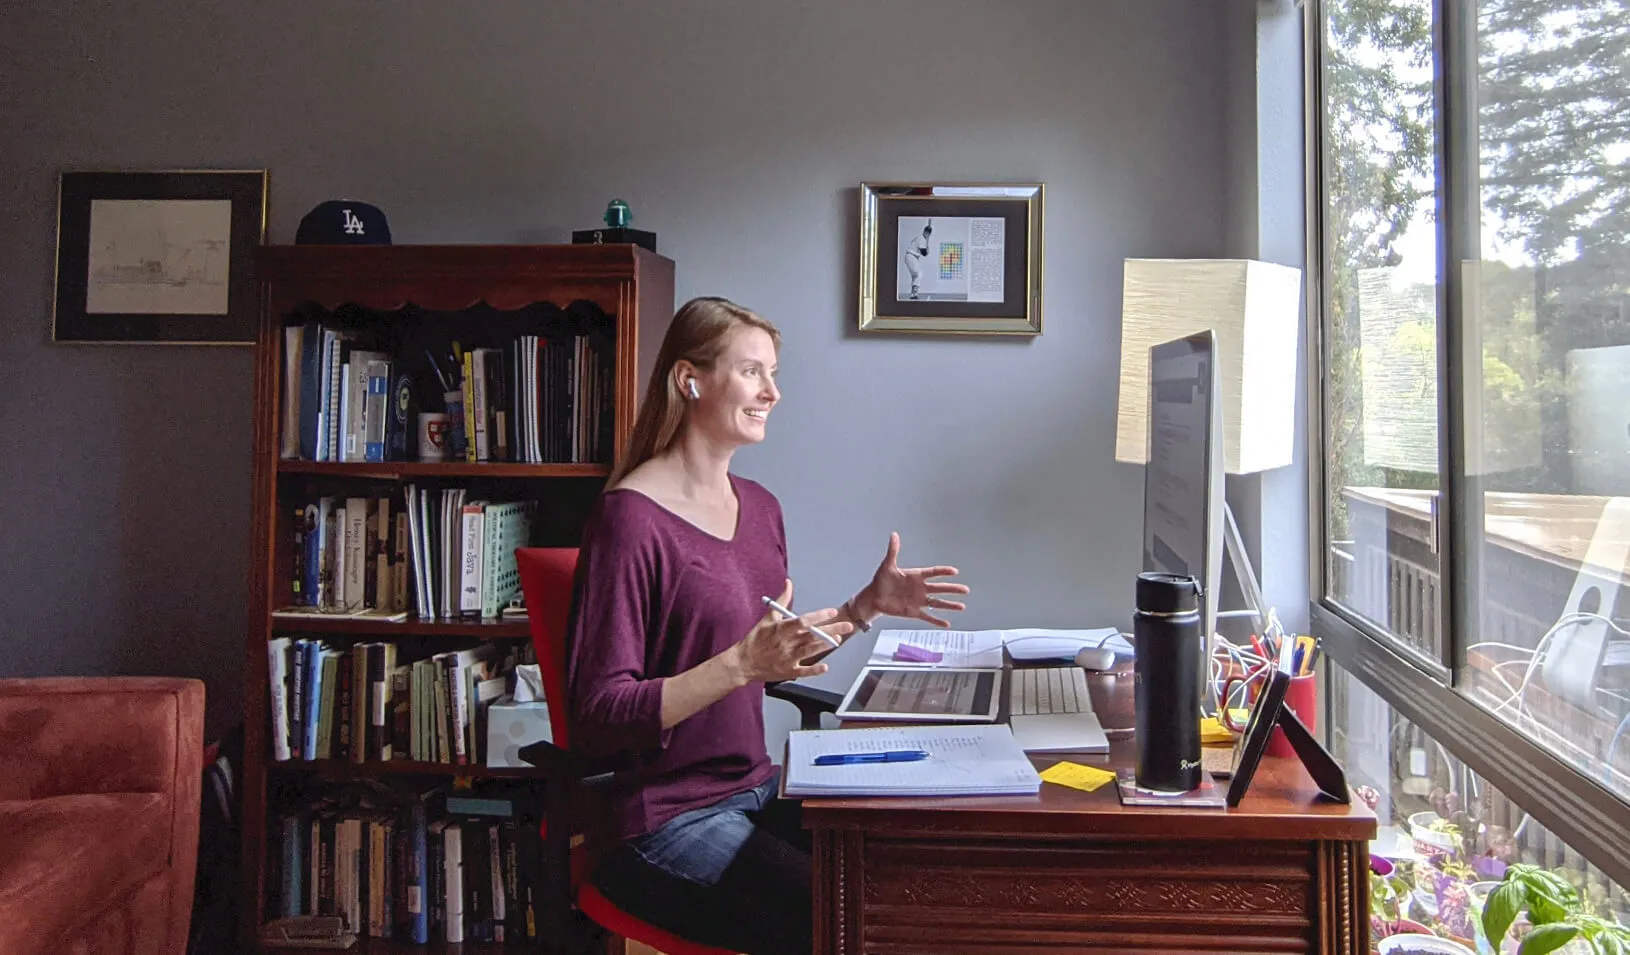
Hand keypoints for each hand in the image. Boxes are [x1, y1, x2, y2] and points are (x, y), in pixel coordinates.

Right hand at [731, 579, 852, 683]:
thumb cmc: (755, 640)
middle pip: (812, 635)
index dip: (818, 616)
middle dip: (831, 630)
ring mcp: (787, 658)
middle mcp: (786, 643)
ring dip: (824, 646)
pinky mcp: (788, 671)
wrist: (742, 663)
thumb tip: (789, 583)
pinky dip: (814, 670)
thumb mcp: (767, 618)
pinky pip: (803, 671)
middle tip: (847, 626)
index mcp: (781, 629)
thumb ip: (782, 600)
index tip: (832, 612)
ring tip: (838, 640)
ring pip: (809, 651)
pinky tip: (825, 667)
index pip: (803, 620)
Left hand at [856, 532, 968, 627]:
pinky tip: (946, 624)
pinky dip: (936, 621)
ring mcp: (918, 601)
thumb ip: (893, 551)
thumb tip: (894, 535)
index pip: (933, 572)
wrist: (874, 598)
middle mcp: (920, 588)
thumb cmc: (881, 581)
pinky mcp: (913, 612)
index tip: (954, 571)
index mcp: (916, 576)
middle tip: (965, 590)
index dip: (943, 572)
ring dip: (949, 605)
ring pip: (937, 603)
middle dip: (953, 589)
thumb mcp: (887, 565)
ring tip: (962, 606)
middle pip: (940, 588)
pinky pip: (927, 617)